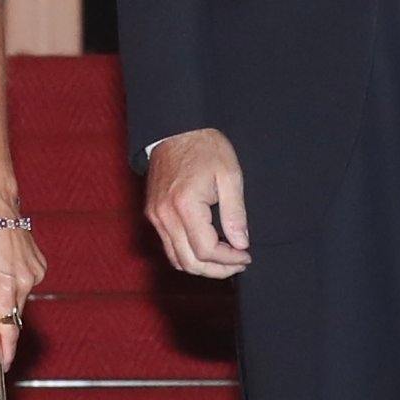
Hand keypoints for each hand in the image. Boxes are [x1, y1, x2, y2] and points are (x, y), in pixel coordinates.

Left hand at [0, 209, 47, 371]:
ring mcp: (34, 274)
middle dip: (0, 316)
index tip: (4, 366)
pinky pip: (27, 281)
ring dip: (7, 295)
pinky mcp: (39, 263)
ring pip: (20, 297)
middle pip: (13, 315)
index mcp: (4, 294)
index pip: (8, 335)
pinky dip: (15, 281)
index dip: (6, 353)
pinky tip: (2, 267)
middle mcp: (24, 286)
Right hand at [143, 128, 251, 277]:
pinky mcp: (153, 214)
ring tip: (225, 261)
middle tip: (239, 263)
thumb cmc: (206, 147)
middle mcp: (165, 216)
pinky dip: (188, 255)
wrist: (176, 130)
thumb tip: (240, 244)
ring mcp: (156, 217)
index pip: (206, 250)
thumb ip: (235, 213)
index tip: (246, 255)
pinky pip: (169, 247)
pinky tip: (207, 249)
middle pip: (190, 262)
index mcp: (185, 205)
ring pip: (177, 260)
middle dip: (217, 270)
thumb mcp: (229, 175)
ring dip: (202, 267)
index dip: (229, 259)